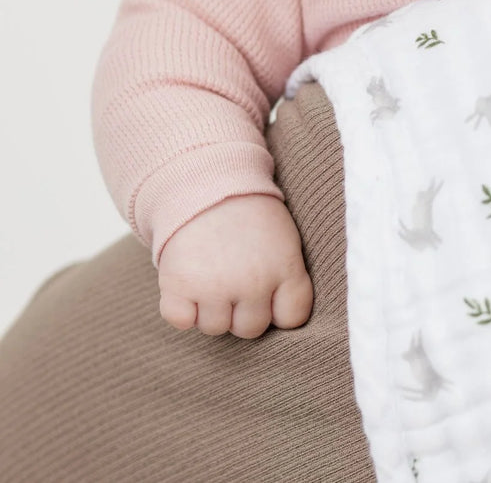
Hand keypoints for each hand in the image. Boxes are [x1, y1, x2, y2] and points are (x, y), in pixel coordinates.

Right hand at [157, 194, 312, 337]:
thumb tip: (280, 323)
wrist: (205, 180)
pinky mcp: (179, 286)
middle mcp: (253, 283)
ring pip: (214, 328)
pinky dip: (180, 307)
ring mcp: (215, 287)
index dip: (279, 310)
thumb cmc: (249, 215)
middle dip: (242, 310)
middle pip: (250, 329)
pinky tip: (189, 281)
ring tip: (211, 272)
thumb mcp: (285, 239)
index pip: (292, 318)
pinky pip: (180, 320)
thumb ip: (288, 280)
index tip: (269, 292)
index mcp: (285, 268)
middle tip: (234, 276)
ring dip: (210, 308)